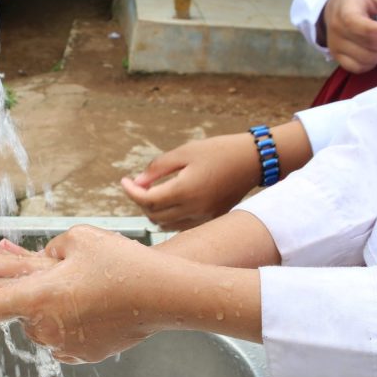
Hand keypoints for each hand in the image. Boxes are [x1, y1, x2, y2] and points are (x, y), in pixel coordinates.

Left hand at [0, 226, 172, 362]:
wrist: (162, 295)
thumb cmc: (122, 264)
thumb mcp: (79, 239)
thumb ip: (47, 251)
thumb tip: (37, 263)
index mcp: (40, 296)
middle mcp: (46, 326)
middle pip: (12, 310)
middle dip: (3, 287)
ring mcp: (64, 343)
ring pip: (37, 322)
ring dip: (41, 304)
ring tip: (66, 281)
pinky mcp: (82, 352)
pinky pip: (60, 333)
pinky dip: (63, 317)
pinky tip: (83, 299)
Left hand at [120, 134, 260, 230]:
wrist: (252, 160)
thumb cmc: (217, 151)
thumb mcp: (184, 152)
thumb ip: (157, 168)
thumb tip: (137, 182)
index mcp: (186, 190)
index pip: (147, 200)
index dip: (131, 192)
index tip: (123, 181)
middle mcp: (194, 209)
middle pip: (154, 216)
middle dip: (140, 201)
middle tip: (137, 184)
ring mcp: (204, 217)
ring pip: (166, 225)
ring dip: (153, 211)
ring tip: (151, 192)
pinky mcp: (211, 219)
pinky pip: (181, 225)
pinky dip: (169, 217)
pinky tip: (168, 201)